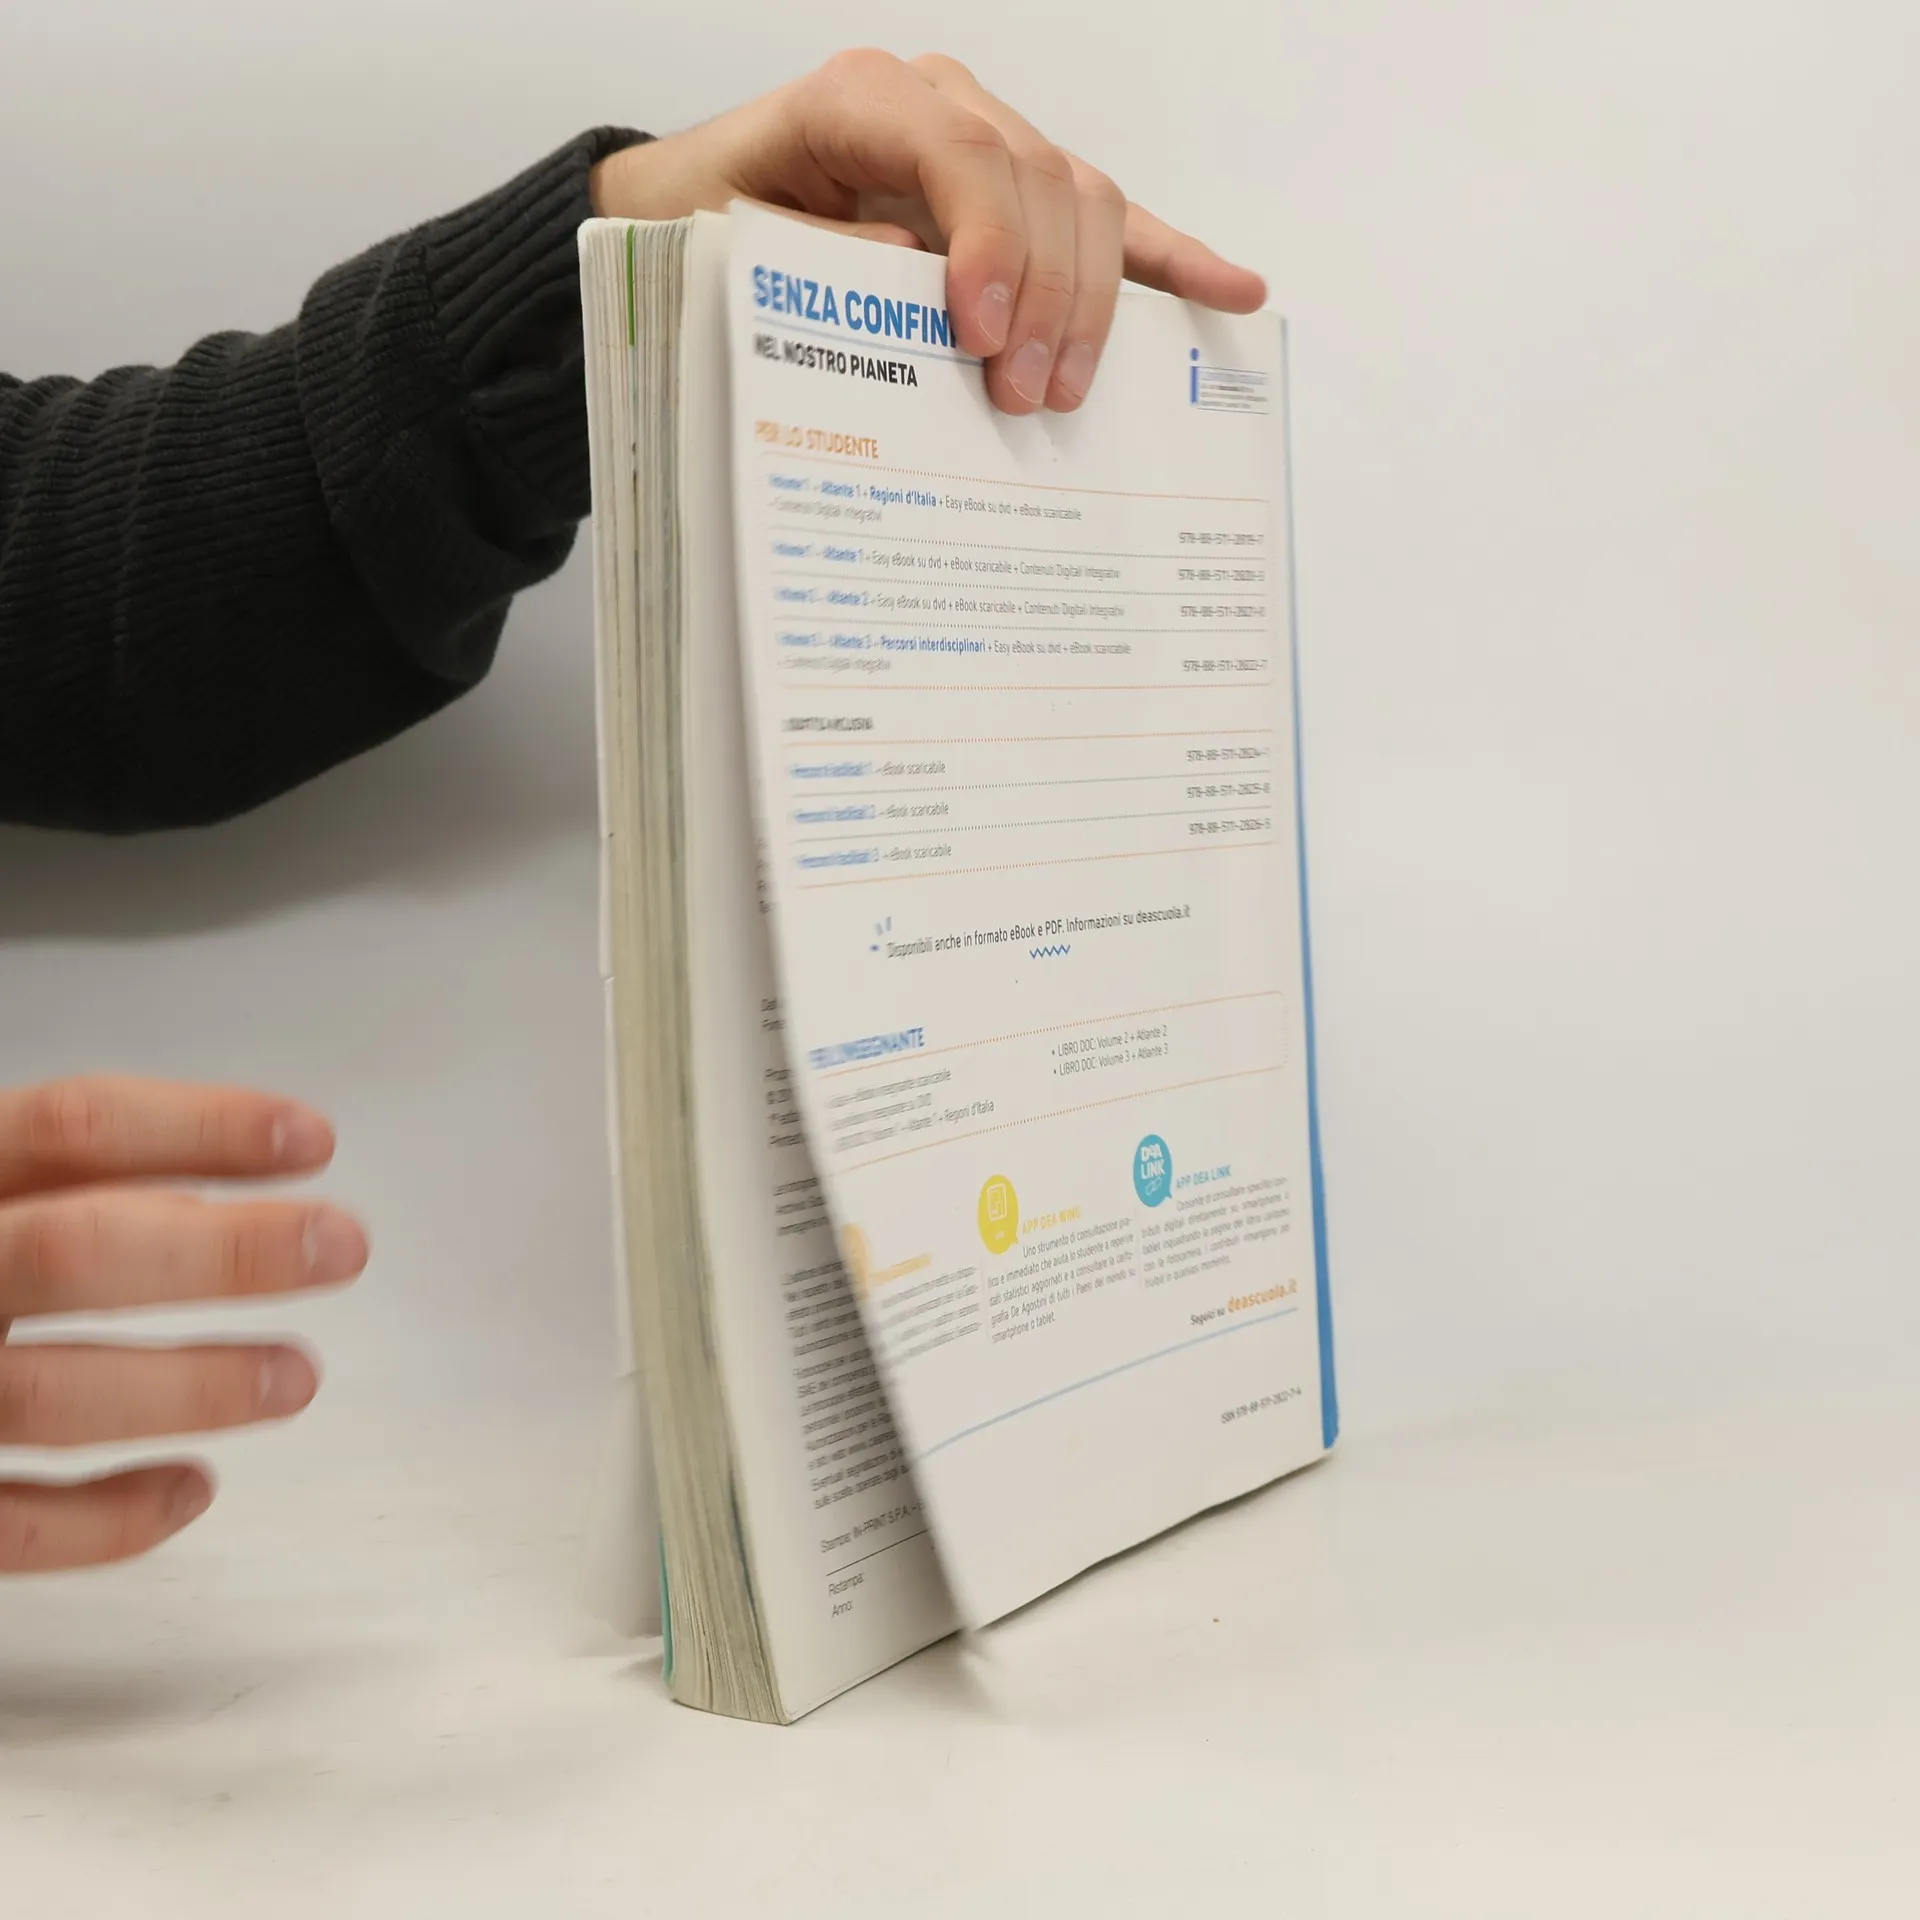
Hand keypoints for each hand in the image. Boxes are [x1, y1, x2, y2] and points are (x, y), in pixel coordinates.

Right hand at [0, 1077, 367, 1573]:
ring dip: (191, 1385)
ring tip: (297, 1376)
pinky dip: (107, 1519)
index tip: (311, 1138)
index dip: (201, 1126)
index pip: (69, 1127)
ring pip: (48, 1393)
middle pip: (75, 1248)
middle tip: (342, 1246)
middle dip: (224, 1250)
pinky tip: (192, 1491)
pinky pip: (5, 1525)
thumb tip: (203, 1179)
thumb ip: (27, 1181)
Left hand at [590, 50, 1265, 415]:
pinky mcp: (1022, 196)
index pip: (962, 150)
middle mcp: (941, 103)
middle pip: (1041, 181)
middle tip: (1022, 402)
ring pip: (1086, 201)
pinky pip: (1112, 222)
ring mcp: (992, 141)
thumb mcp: (729, 245)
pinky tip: (1237, 291)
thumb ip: (816, 253)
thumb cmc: (711, 226)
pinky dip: (1172, 258)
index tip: (982, 338)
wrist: (699, 211)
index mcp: (864, 96)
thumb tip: (911, 269)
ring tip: (1065, 395)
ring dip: (1092, 304)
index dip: (989, 242)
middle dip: (1045, 298)